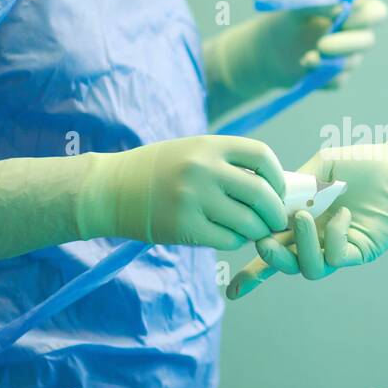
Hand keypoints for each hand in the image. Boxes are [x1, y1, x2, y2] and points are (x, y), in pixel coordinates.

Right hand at [80, 135, 288, 249]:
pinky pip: (228, 240)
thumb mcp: (191, 151)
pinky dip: (236, 241)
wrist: (110, 189)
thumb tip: (275, 185)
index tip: (277, 190)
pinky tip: (229, 236)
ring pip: (248, 222)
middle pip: (261, 193)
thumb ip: (227, 163)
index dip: (278, 176)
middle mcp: (203, 169)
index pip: (262, 156)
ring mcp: (193, 199)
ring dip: (257, 231)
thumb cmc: (157, 170)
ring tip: (253, 230)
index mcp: (209, 145)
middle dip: (275, 212)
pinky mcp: (184, 227)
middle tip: (275, 220)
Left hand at [204, 0, 387, 120]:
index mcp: (351, 10)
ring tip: (305, 59)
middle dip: (346, 44)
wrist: (265, 51)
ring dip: (328, 61)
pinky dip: (321, 76)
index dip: (368, 18)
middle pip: (368, 41)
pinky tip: (305, 69)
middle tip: (321, 45)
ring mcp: (347, 57)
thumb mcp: (295, 6)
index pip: (377, 12)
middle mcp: (353, 33)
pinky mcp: (336, 77)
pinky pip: (338, 80)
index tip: (343, 20)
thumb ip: (317, 2)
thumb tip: (339, 7)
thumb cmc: (283, 21)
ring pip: (351, 63)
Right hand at [225, 140, 387, 298]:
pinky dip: (334, 236)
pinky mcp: (359, 252)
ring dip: (301, 245)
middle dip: (269, 260)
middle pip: (284, 265)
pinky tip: (344, 214)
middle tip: (264, 240)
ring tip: (305, 218)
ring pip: (307, 268)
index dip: (253, 273)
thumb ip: (293, 185)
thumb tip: (267, 203)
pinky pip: (336, 257)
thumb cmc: (364, 164)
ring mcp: (337, 248)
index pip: (273, 247)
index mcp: (302, 220)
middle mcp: (316, 238)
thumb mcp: (320, 167)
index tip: (231, 291)